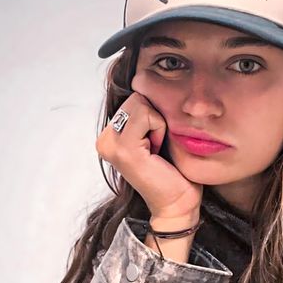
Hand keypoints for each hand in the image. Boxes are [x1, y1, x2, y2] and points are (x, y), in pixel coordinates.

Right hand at [95, 90, 202, 220]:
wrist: (178, 203)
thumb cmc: (174, 172)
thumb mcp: (155, 135)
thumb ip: (145, 113)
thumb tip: (146, 79)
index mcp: (110, 135)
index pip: (134, 97)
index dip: (153, 115)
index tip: (155, 143)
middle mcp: (104, 138)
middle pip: (136, 96)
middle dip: (155, 117)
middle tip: (157, 148)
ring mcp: (109, 143)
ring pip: (140, 102)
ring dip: (158, 124)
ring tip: (157, 150)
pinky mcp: (122, 148)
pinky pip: (147, 114)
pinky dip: (159, 129)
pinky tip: (156, 153)